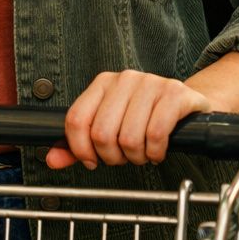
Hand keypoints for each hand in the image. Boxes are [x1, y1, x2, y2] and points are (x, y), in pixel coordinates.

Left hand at [47, 71, 212, 170]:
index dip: (81, 149)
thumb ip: (79, 145)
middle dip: (112, 157)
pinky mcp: (174, 93)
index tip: (92, 160)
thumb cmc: (145, 118)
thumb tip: (52, 159)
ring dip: (136, 157)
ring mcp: (151, 83)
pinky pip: (156, 134)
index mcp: (103, 83)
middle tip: (124, 158)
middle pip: (102, 133)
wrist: (187, 106)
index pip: (76, 120)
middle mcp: (125, 79)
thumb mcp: (110, 127)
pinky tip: (157, 150)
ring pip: (129, 138)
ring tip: (143, 153)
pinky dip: (155, 152)